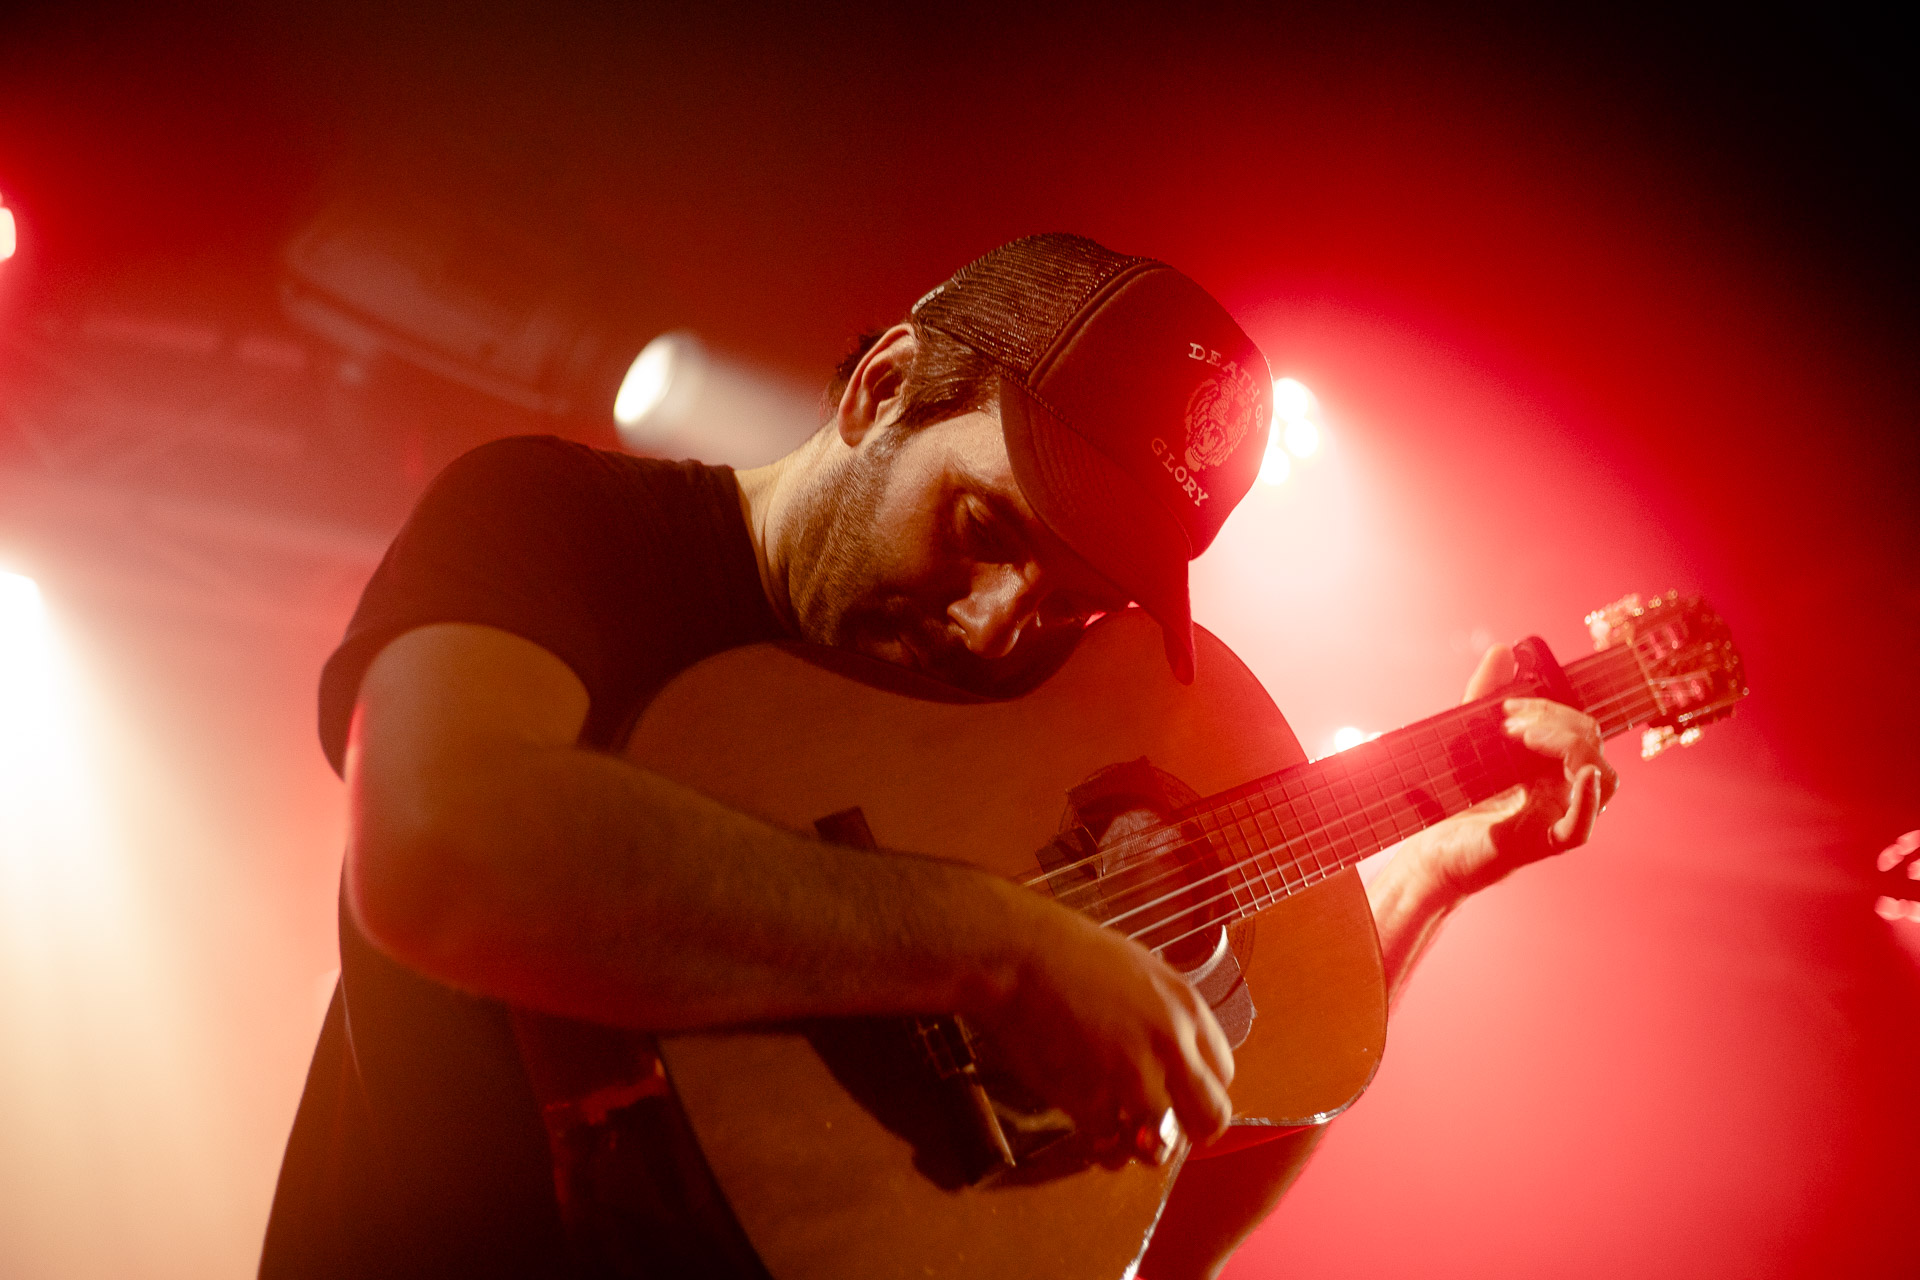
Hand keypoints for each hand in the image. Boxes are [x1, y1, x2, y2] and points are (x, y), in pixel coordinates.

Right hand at [968, 901, 1235, 1152]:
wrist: (1016, 953)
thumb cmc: (1067, 953)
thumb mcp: (1139, 969)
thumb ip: (1165, 1013)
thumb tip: (1172, 1052)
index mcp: (1186, 1007)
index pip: (1224, 1074)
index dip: (1199, 1091)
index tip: (1179, 1096)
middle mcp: (1171, 1045)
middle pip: (1210, 1119)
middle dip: (1188, 1130)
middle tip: (1161, 1127)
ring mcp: (1132, 1076)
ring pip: (1162, 1145)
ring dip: (1141, 1144)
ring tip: (1119, 1134)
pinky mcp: (1092, 1099)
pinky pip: (1109, 1145)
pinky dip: (1100, 1144)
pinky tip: (1088, 1127)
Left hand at [1416, 644, 1619, 896]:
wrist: (1431, 848)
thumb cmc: (1456, 798)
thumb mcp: (1470, 740)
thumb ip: (1485, 696)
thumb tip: (1505, 650)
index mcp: (1555, 765)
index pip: (1579, 727)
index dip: (1552, 709)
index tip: (1507, 705)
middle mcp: (1566, 789)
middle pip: (1591, 745)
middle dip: (1556, 721)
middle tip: (1509, 723)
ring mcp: (1560, 816)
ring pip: (1601, 779)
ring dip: (1569, 747)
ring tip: (1526, 738)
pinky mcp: (1543, 843)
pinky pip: (1581, 828)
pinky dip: (1588, 802)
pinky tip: (1584, 776)